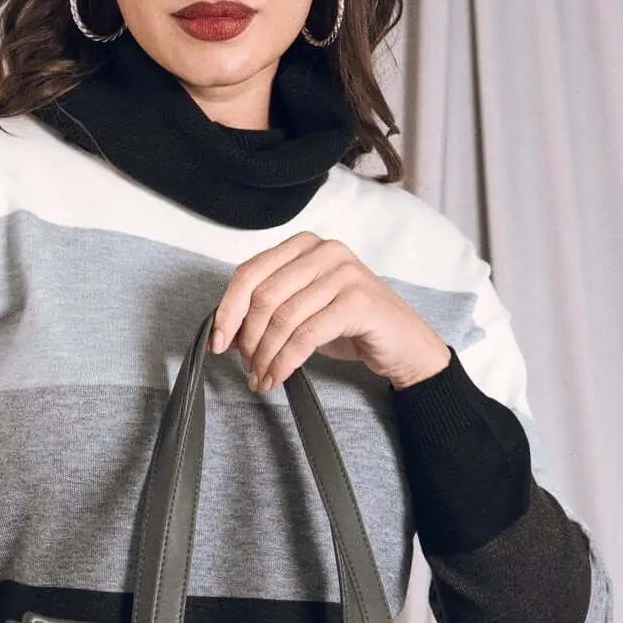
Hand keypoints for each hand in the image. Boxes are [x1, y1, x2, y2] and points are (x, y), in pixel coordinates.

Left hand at [209, 231, 451, 390]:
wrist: (404, 344)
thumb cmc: (350, 325)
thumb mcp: (304, 308)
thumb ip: (269, 308)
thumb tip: (224, 331)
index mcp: (305, 245)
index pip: (250, 272)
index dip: (227, 310)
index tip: (218, 342)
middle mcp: (324, 251)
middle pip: (263, 295)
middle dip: (247, 337)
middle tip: (246, 366)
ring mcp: (344, 273)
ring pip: (283, 318)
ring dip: (265, 355)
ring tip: (261, 377)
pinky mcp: (357, 301)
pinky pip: (306, 336)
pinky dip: (285, 361)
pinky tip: (278, 377)